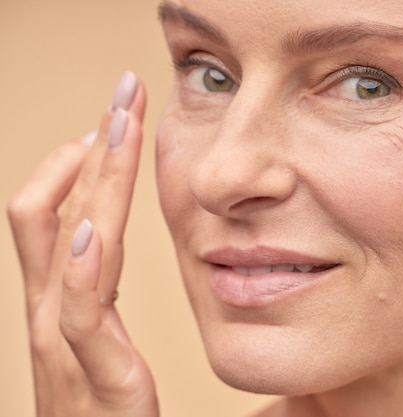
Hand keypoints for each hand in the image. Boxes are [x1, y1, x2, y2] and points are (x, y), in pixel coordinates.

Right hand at [7, 71, 157, 416]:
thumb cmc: (97, 395)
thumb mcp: (92, 326)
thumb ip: (94, 280)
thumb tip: (98, 231)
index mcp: (61, 290)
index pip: (65, 206)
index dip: (88, 157)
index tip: (115, 116)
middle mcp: (51, 304)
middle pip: (60, 207)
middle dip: (94, 146)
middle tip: (123, 93)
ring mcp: (64, 337)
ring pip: (67, 244)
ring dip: (91, 183)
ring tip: (113, 131)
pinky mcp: (96, 372)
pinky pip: (78, 316)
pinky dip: (81, 271)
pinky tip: (94, 234)